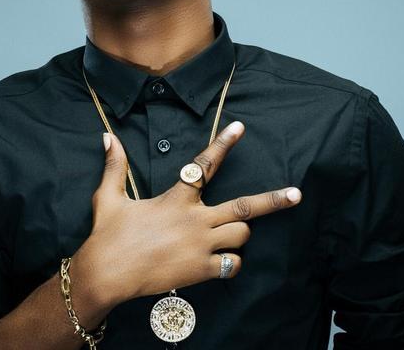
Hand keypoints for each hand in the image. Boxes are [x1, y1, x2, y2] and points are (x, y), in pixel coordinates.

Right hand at [72, 121, 301, 306]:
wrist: (107, 275)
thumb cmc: (108, 233)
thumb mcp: (108, 195)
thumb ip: (115, 165)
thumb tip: (107, 135)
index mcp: (176, 199)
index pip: (204, 165)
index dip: (223, 144)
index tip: (240, 128)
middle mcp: (196, 220)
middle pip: (244, 207)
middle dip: (273, 201)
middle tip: (296, 194)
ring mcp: (202, 247)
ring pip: (241, 235)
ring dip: (239, 232)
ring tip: (228, 231)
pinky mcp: (202, 271)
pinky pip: (232, 265)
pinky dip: (232, 262)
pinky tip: (222, 260)